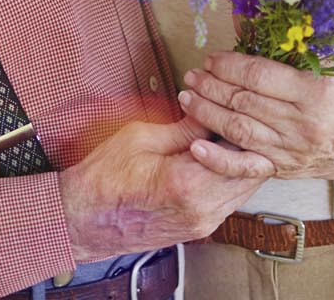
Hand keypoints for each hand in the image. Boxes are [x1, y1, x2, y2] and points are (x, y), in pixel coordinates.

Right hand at [58, 117, 273, 262]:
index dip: (243, 124)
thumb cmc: (103, 178)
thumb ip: (185, 128)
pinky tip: (217, 155)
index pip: (241, 151)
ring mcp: (203, 224)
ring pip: (245, 188)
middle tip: (235, 115)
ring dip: (241, 160)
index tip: (236, 105)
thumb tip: (213, 113)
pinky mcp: (200, 229)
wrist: (82, 221)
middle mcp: (203, 210)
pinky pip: (230, 199)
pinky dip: (230, 177)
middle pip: (251, 173)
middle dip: (248, 141)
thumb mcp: (141, 138)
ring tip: (224, 132)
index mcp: (188, 184)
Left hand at [177, 53, 333, 180]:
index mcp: (314, 93)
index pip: (261, 76)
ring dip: (207, 112)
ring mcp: (289, 150)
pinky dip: (218, 159)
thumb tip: (248, 32)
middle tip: (193, 75)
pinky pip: (245, 167)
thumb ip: (291, 58)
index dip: (230, 65)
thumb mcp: (327, 71)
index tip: (212, 58)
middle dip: (212, 86)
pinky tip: (196, 146)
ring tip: (188, 97)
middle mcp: (300, 124)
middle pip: (245, 102)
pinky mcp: (281, 169)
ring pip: (239, 130)